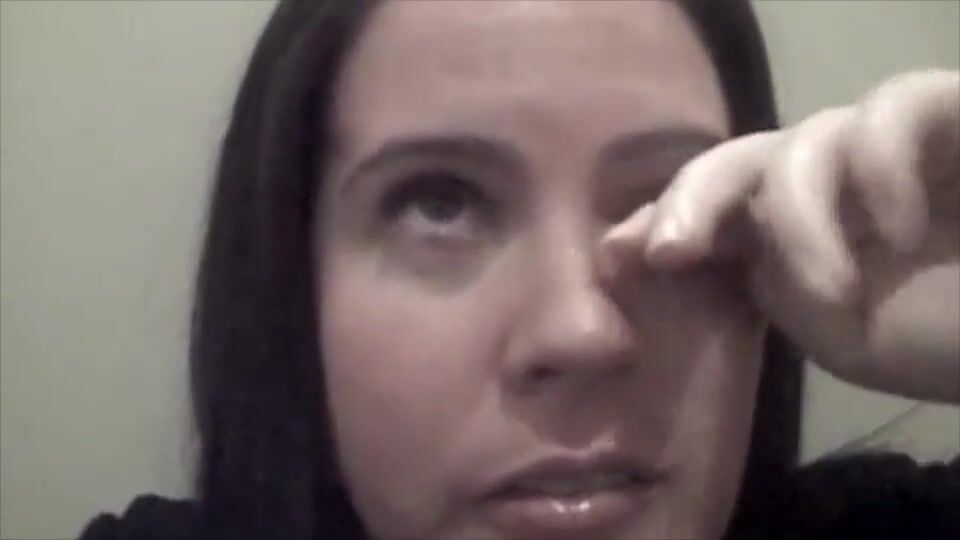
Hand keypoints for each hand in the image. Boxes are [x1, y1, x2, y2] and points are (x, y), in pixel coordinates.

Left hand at [603, 70, 959, 402]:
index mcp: (790, 227)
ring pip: (804, 139)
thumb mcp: (839, 328)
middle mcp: (827, 177)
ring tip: (832, 289)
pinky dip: (879, 162)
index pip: (711, 205)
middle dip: (693, 200)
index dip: (666, 220)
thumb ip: (763, 282)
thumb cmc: (946, 334)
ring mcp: (885, 145)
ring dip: (799, 217)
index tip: (622, 261)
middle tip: (669, 253)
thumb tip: (657, 246)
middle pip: (735, 160)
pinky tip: (897, 224)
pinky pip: (893, 105)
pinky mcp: (947, 115)